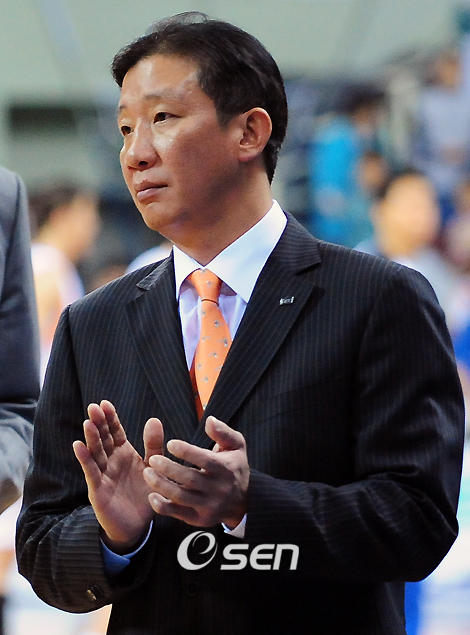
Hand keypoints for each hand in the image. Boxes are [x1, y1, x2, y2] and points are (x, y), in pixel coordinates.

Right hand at [73, 400, 163, 552]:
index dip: (110, 418)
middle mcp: (111, 461)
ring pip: (96, 452)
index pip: (115, 432)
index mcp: (124, 453)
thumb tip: (154, 419)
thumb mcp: (152, 467)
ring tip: (88, 422)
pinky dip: (85, 459)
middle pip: (103, 438)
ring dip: (91, 437)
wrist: (137, 526)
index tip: (105, 403)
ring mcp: (103, 474)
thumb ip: (153, 445)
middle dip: (98, 423)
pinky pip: (91, 471)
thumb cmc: (144, 495)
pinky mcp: (97, 489)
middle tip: (93, 407)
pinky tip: (78, 446)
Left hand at [143, 416, 248, 527]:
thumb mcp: (236, 445)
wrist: (241, 501)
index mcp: (226, 468)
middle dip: (169, 469)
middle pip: (191, 479)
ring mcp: (209, 506)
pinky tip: (151, 496)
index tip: (170, 443)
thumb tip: (209, 420)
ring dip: (162, 485)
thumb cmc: (234, 466)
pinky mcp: (200, 519)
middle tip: (152, 459)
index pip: (205, 460)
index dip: (187, 452)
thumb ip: (223, 431)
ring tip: (147, 473)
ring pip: (182, 497)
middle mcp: (218, 489)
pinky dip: (163, 507)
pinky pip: (179, 514)